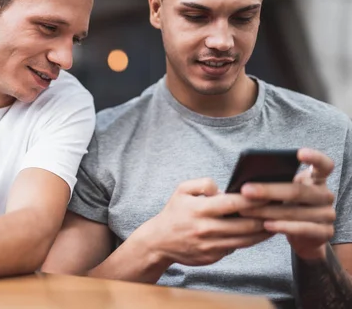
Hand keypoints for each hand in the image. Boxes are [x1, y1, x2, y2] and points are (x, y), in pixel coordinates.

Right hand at [133, 178, 272, 266]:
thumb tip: (223, 189)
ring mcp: (211, 245)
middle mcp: (206, 229)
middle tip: (282, 210)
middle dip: (266, 217)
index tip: (269, 194)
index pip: (233, 204)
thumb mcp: (181, 190)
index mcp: (199, 210)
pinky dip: (250, 240)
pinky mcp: (213, 257)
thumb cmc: (174, 213)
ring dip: (264, 232)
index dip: (253, 200)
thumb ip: (203, 183)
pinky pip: (237, 247)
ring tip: (278, 222)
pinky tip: (260, 233)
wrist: (159, 242)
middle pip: (245, 225)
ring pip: (246, 239)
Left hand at [239, 148, 335, 259]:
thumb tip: (247, 181)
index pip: (323, 165)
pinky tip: (266, 224)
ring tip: (245, 210)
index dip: (314, 157)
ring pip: (296, 212)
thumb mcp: (282, 191)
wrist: (302, 234)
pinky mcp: (325, 232)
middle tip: (245, 190)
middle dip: (268, 191)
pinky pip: (303, 229)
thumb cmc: (287, 204)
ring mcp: (327, 214)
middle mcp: (325, 194)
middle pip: (298, 191)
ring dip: (268, 211)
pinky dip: (283, 227)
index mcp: (317, 178)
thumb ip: (274, 183)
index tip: (299, 153)